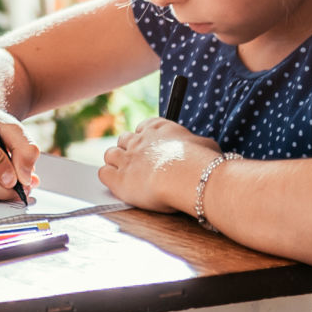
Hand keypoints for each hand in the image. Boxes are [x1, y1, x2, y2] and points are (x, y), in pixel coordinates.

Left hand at [97, 117, 218, 213]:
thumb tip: (208, 149)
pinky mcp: (118, 178)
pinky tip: (118, 184)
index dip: (145, 138)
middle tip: (139, 165)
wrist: (188, 177)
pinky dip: (109, 178)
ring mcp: (126, 158)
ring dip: (116, 163)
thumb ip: (200, 144)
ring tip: (127, 174)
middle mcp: (139, 140)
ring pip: (110, 154)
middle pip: (124, 139)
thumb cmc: (202, 162)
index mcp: (158, 129)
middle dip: (129, 150)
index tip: (152, 149)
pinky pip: (103, 173)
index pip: (143, 127)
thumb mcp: (207, 146)